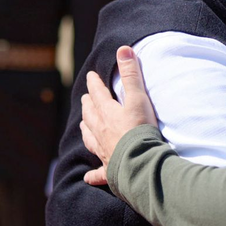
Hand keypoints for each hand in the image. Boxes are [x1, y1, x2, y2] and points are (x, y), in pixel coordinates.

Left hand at [80, 46, 157, 184]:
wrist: (141, 164)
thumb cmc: (140, 130)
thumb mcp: (138, 98)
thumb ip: (131, 74)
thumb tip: (123, 48)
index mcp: (107, 113)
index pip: (97, 94)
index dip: (95, 84)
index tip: (91, 77)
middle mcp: (101, 132)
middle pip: (90, 115)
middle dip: (88, 105)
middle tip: (86, 99)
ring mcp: (103, 151)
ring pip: (90, 138)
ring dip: (86, 130)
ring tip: (84, 125)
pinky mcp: (109, 171)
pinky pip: (98, 173)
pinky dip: (93, 175)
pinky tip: (88, 177)